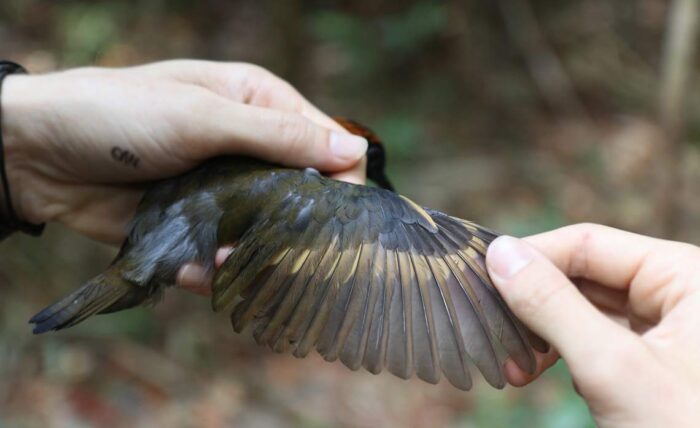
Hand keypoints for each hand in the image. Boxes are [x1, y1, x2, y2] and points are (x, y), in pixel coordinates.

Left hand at [1, 60, 366, 243]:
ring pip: (264, 234)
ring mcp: (221, 192)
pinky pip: (222, 258)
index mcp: (258, 105)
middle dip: (295, 225)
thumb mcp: (202, 117)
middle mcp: (247, 149)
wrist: (35, 154)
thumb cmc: (119, 113)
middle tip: (282, 247)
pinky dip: (214, 269)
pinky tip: (198, 268)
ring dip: (253, 253)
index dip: (340, 179)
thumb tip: (355, 153)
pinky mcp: (194, 227)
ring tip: (227, 258)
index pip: (324, 144)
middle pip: (300, 195)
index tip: (343, 217)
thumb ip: (278, 137)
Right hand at [486, 223, 699, 426]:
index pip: (589, 243)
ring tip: (515, 366)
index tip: (481, 277)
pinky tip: (541, 373)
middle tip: (494, 331)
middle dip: (534, 305)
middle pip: (585, 275)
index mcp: (687, 276)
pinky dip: (563, 354)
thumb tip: (499, 253)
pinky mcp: (654, 363)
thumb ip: (552, 305)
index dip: (531, 257)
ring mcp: (668, 331)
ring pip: (586, 309)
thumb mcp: (612, 368)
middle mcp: (679, 295)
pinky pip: (597, 340)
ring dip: (544, 334)